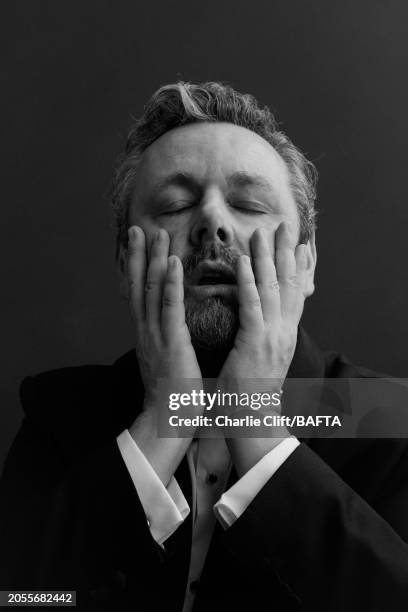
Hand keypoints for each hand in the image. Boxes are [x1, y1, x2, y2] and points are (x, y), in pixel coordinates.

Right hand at [126, 226, 202, 483]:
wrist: (168, 421)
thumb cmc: (172, 393)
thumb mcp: (166, 360)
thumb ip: (166, 341)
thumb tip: (171, 329)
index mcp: (147, 334)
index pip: (139, 294)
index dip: (136, 268)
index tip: (138, 245)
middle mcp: (146, 330)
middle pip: (138, 285)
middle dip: (138, 255)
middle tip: (140, 228)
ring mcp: (156, 335)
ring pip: (151, 290)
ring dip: (153, 260)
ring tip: (157, 234)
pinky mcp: (171, 343)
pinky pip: (169, 309)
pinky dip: (169, 284)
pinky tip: (172, 263)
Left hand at [216, 222, 306, 473]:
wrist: (253, 420)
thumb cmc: (253, 391)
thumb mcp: (267, 359)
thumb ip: (268, 337)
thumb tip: (266, 324)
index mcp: (286, 334)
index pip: (297, 294)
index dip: (299, 268)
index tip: (301, 244)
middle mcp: (284, 331)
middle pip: (289, 284)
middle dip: (286, 252)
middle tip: (284, 225)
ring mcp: (273, 335)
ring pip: (272, 288)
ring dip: (266, 258)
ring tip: (261, 233)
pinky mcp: (255, 341)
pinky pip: (252, 305)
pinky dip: (248, 281)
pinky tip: (243, 261)